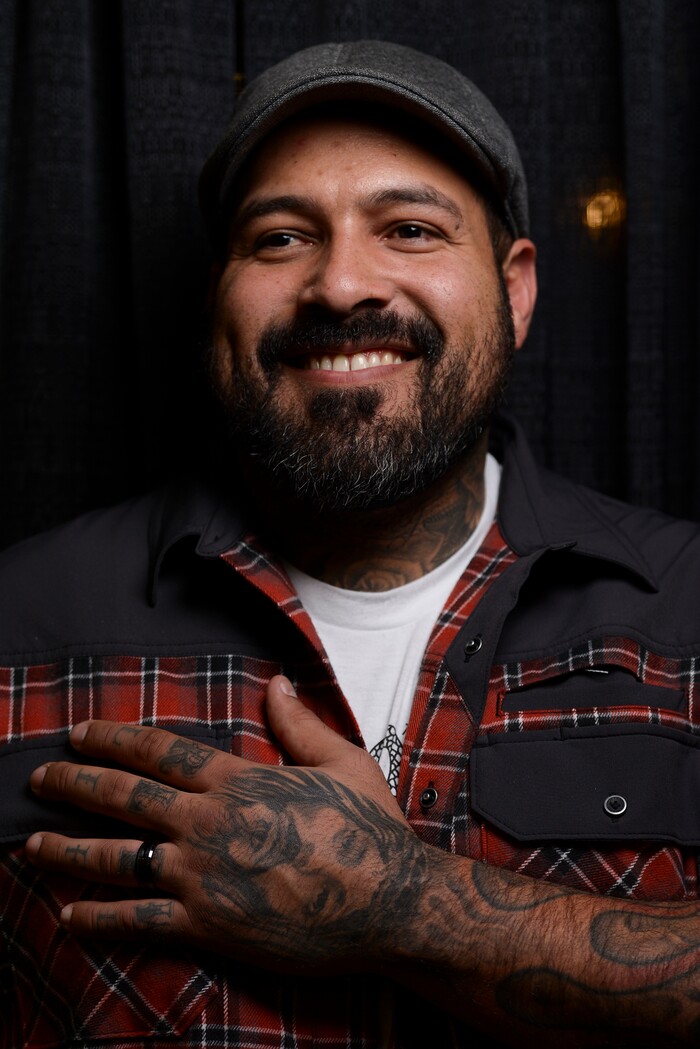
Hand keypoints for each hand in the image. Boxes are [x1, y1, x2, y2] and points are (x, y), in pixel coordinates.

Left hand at [25, 676, 426, 971]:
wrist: (389, 902)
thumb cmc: (369, 829)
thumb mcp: (342, 760)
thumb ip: (299, 723)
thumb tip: (277, 682)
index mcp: (238, 780)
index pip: (159, 752)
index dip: (112, 740)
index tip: (78, 734)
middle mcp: (209, 822)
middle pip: (125, 797)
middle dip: (74, 784)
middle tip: (39, 779)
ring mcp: (203, 875)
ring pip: (117, 857)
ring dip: (68, 849)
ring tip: (31, 846)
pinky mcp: (208, 925)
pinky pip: (139, 921)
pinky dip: (100, 918)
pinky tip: (69, 916)